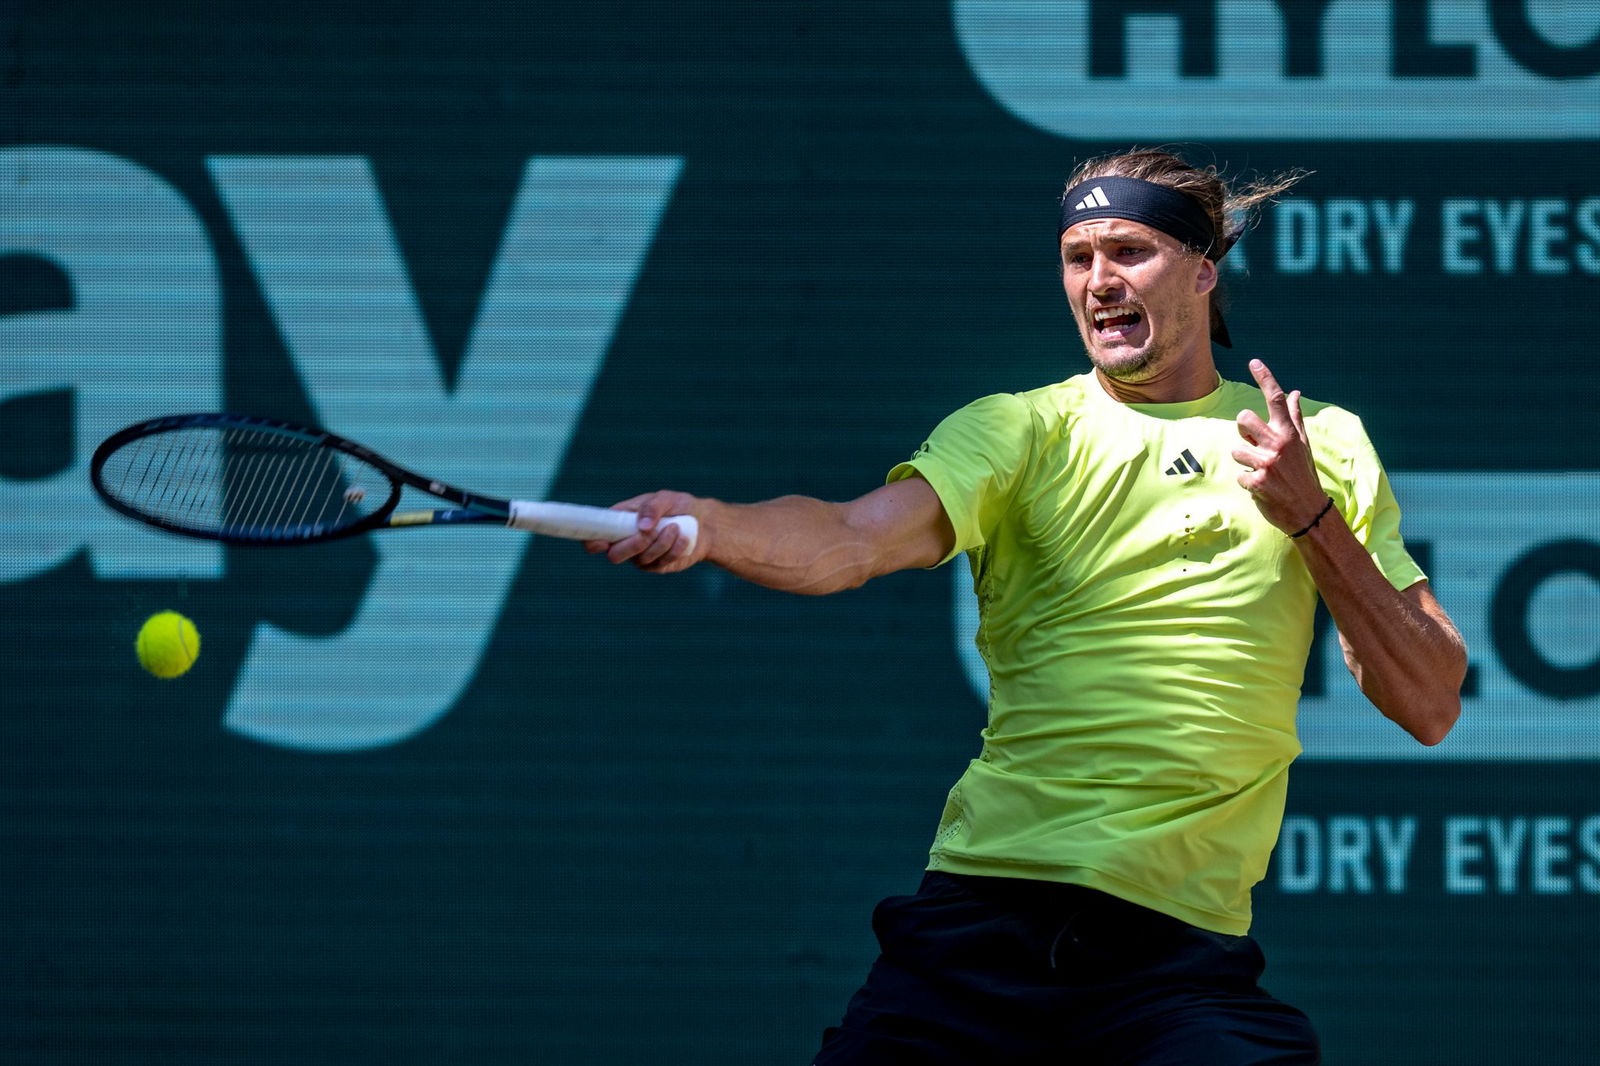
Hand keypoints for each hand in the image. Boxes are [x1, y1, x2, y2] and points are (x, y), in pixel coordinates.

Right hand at [582, 489, 707, 572]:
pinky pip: (660, 564)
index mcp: (619, 521)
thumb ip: (652, 507)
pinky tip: (683, 538)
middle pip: (615, 555)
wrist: (703, 522)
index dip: (592, 542)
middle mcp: (626, 541)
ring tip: (675, 526)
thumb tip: (642, 526)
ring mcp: (641, 556)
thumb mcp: (666, 498)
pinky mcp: (658, 566)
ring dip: (660, 542)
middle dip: (633, 544)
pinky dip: (673, 550)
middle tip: (651, 531)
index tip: (602, 542)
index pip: (594, 536)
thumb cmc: (678, 506)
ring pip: (641, 559)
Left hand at [1232, 359, 1327, 533]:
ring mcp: (1267, 463)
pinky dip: (1247, 483)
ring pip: (1236, 450)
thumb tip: (1295, 392)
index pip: (1276, 400)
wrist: (1309, 511)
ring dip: (1245, 462)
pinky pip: (1238, 475)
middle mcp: (1279, 444)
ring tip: (1262, 471)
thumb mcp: (1303, 445)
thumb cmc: (1303, 474)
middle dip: (1243, 431)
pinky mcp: (1257, 482)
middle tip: (1254, 445)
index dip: (1265, 379)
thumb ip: (1294, 418)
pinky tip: (1262, 488)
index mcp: (1289, 433)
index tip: (1254, 362)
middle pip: (1243, 419)